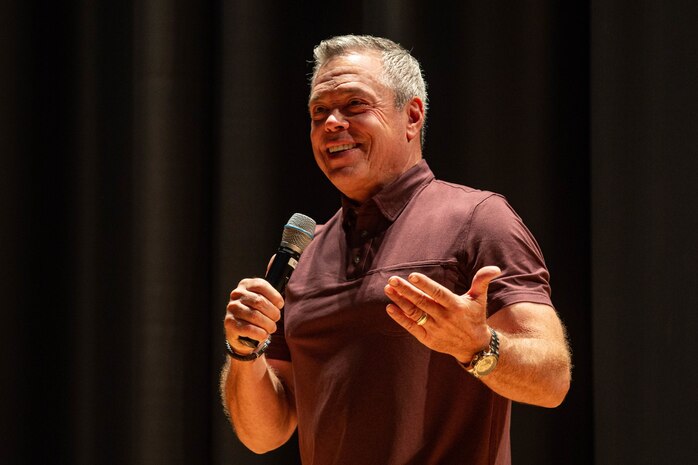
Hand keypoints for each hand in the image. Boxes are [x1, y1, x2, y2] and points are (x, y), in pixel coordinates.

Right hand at [224, 278, 283, 353]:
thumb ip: (270, 297)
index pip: (261, 285)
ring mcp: (231, 308)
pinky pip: (249, 328)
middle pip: (259, 301)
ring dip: (268, 324)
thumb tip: (279, 303)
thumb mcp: (261, 301)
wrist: (240, 333)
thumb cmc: (255, 314)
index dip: (274, 296)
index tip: (280, 305)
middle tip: (276, 319)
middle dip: (272, 312)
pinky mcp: (229, 322)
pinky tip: (263, 335)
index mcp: (245, 284)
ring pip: (255, 316)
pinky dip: (260, 333)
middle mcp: (236, 294)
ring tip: (271, 328)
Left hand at [384, 266, 500, 361]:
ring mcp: (435, 329)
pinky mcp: (428, 339)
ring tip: (388, 289)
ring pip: (414, 313)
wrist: (475, 347)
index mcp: (456, 306)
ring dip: (400, 301)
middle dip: (406, 290)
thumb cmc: (475, 317)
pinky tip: (390, 307)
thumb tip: (495, 268)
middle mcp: (444, 318)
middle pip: (422, 302)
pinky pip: (411, 327)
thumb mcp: (480, 299)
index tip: (412, 276)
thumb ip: (482, 281)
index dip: (425, 285)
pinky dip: (400, 318)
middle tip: (392, 280)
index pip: (438, 293)